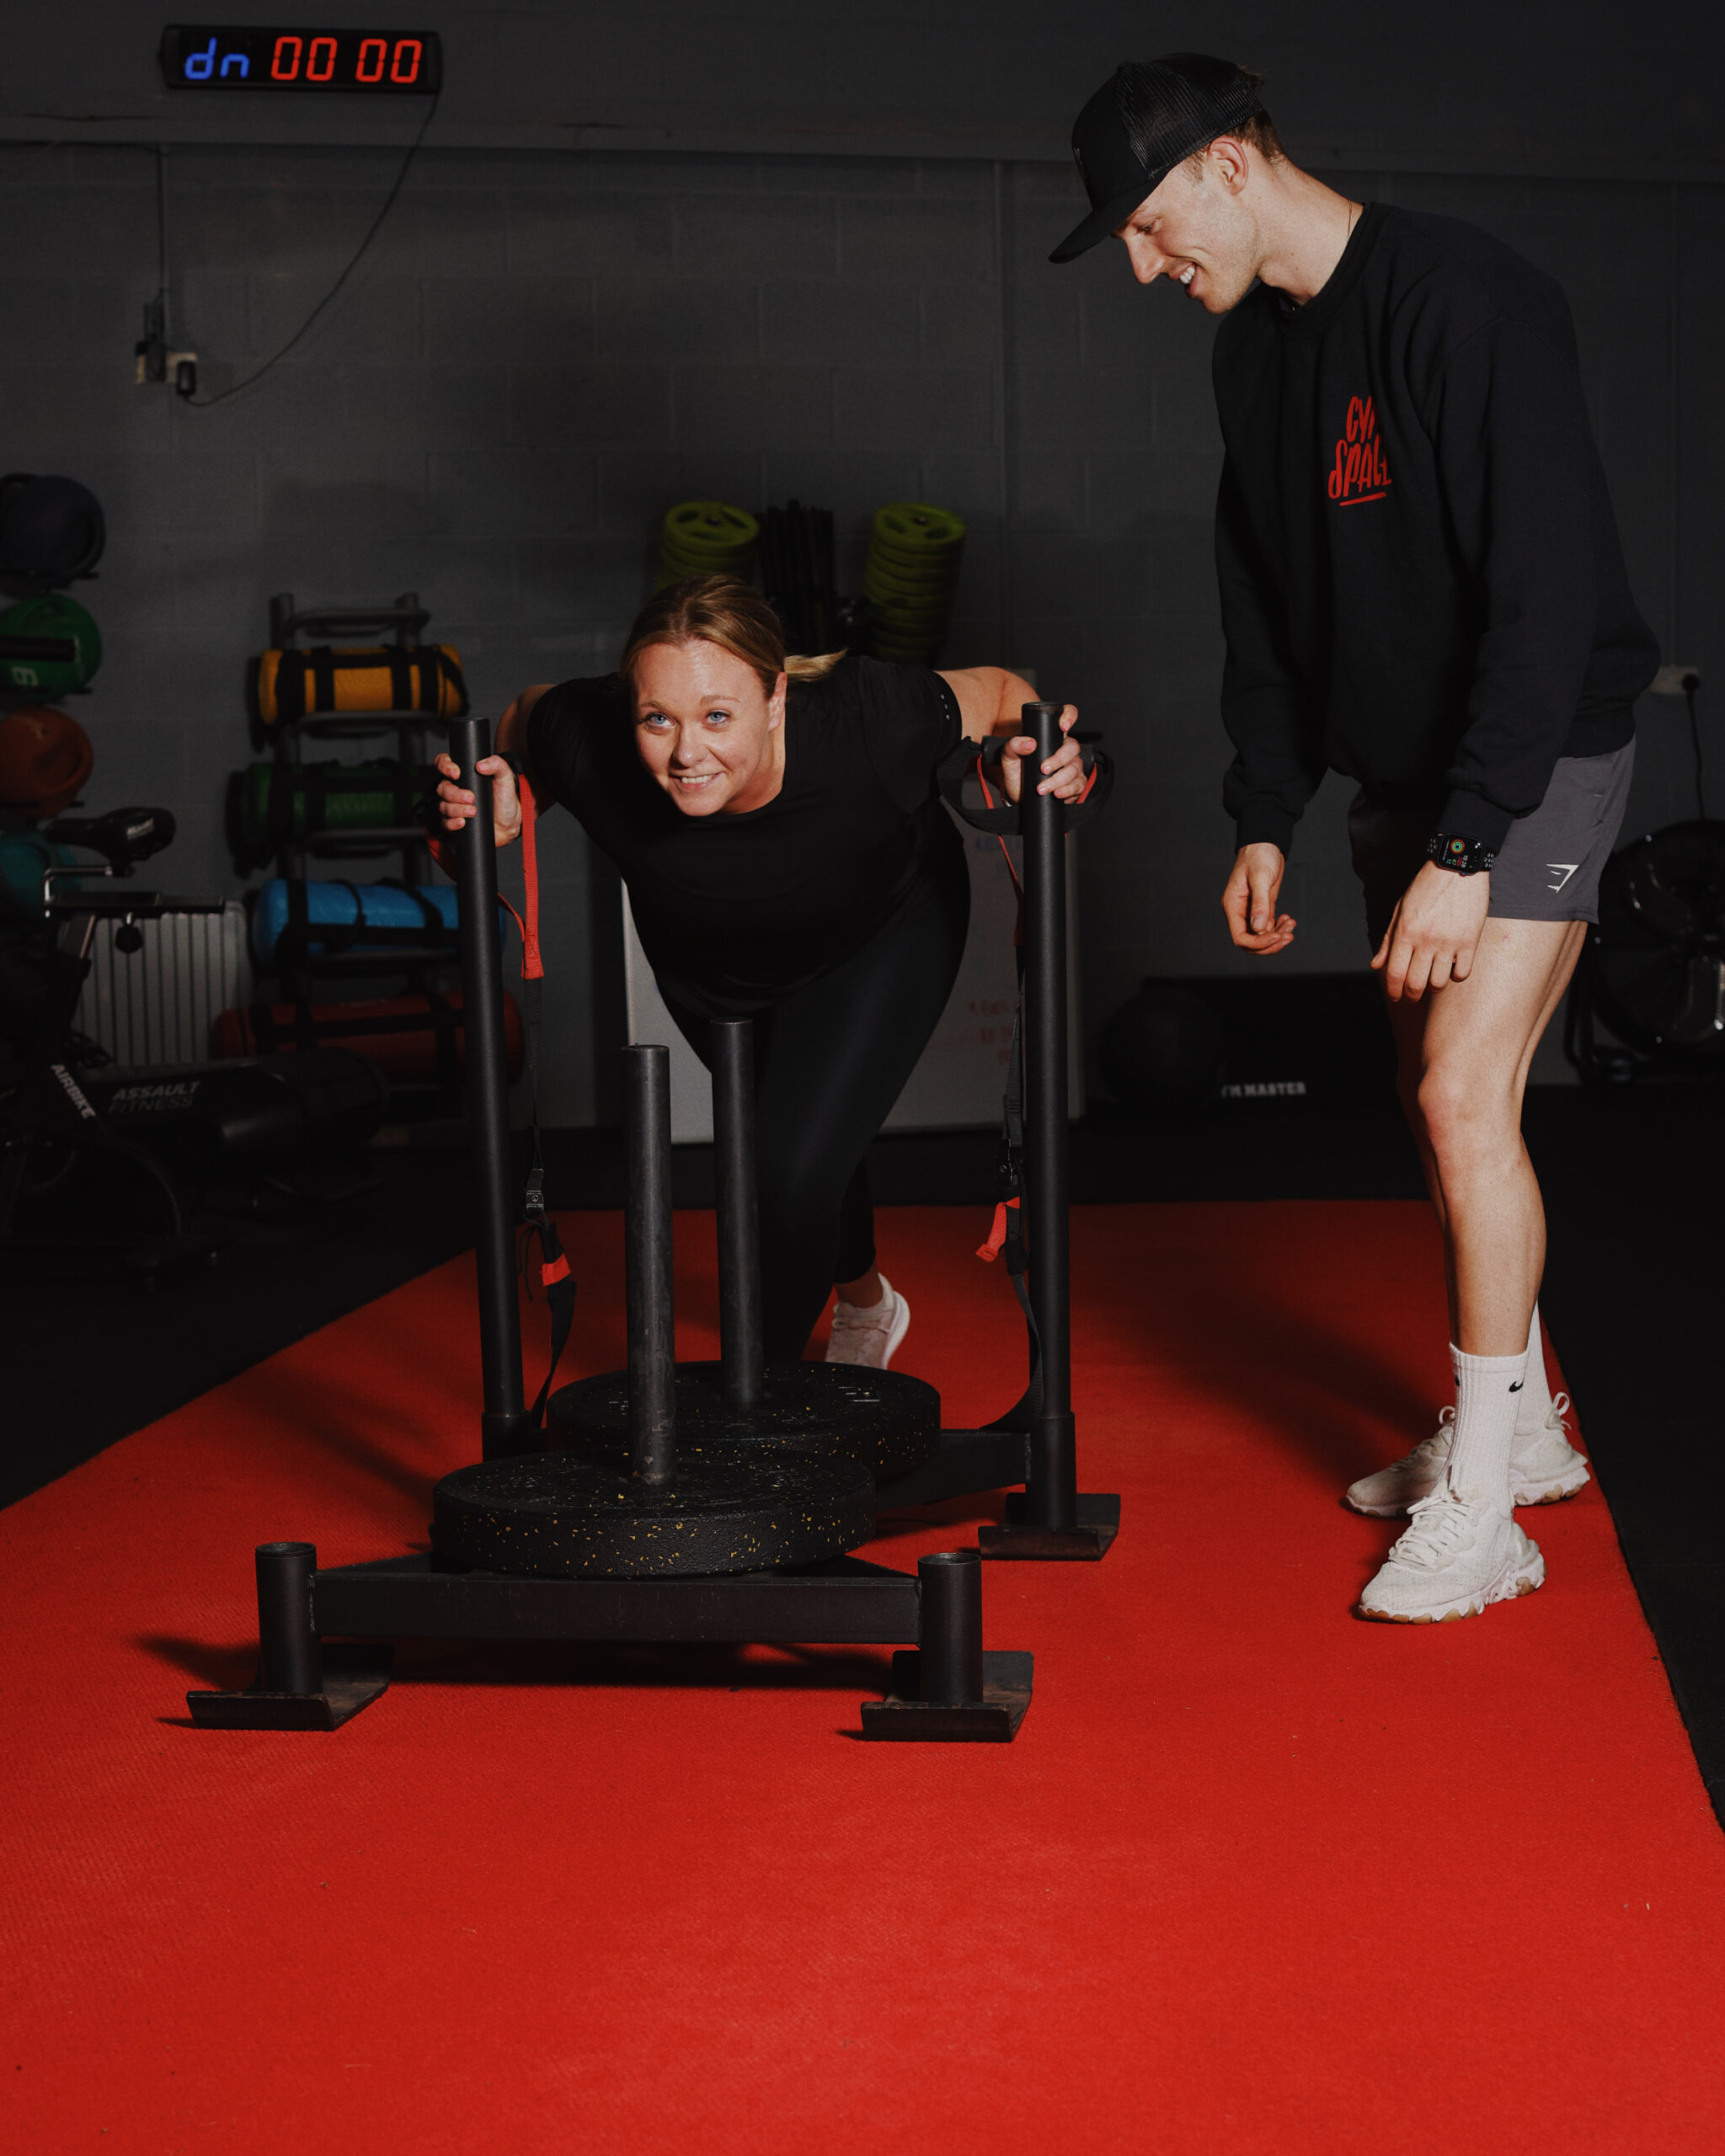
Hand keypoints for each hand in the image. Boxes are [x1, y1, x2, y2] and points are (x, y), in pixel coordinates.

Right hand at [434, 752, 521, 847]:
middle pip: (442, 788)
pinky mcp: (454, 822)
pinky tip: (462, 822)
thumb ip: (497, 764)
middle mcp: (454, 789)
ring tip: (473, 811)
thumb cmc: (505, 799)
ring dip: (456, 809)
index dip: (445, 766)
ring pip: (443, 806)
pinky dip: (452, 823)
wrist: (509, 823)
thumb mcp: (505, 777)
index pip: (443, 763)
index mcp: (463, 775)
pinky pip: (444, 823)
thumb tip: (480, 765)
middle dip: (456, 794)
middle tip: (472, 798)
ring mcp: (453, 806)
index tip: (456, 774)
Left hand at [1000, 704, 1083, 802]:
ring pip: (1075, 769)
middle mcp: (1065, 750)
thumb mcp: (1009, 757)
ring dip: (1058, 779)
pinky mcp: (1075, 784)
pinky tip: (1057, 794)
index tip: (1063, 726)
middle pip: (1073, 748)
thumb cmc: (1016, 773)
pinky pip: (1078, 785)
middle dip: (1058, 759)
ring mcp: (1072, 767)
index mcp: (1052, 737)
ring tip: (1042, 788)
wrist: (1018, 797)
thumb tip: (1030, 743)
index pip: (1067, 717)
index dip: (1069, 716)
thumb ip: (1014, 745)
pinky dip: (1067, 790)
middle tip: (1043, 769)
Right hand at [1222, 843, 1294, 953]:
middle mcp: (1239, 911)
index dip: (1258, 943)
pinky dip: (1280, 927)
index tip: (1276, 937)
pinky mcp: (1262, 907)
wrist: (1265, 842)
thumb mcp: (1260, 878)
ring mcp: (1250, 910)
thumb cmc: (1259, 855)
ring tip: (1291, 926)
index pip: (1240, 936)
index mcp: (1232, 905)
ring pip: (1261, 936)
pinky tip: (1289, 919)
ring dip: (1277, 936)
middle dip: (1269, 944)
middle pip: (1250, 942)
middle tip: (1287, 936)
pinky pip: (1268, 927)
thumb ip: (1259, 903)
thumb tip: (1258, 928)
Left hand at [1372, 861, 1489, 998]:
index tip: (1394, 996)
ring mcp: (1450, 942)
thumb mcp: (1400, 910)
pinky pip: (1462, 973)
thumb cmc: (1425, 887)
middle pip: (1416, 984)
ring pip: (1439, 983)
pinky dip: (1456, 977)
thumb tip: (1376, 965)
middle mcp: (1426, 940)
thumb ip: (1388, 941)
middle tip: (1411, 996)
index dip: (1393, 991)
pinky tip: (1451, 969)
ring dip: (1433, 987)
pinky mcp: (1470, 941)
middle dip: (1410, 995)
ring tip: (1431, 980)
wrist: (1456, 867)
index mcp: (1405, 932)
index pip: (1395, 974)